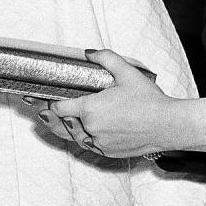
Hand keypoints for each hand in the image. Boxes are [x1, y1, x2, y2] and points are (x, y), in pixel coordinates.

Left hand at [41, 50, 173, 157]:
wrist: (169, 126)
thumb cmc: (150, 101)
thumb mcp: (128, 73)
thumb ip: (105, 58)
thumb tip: (88, 53)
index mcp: (90, 109)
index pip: (58, 107)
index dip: (46, 103)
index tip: (35, 99)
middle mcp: (90, 128)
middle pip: (61, 124)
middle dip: (48, 118)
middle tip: (38, 111)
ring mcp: (98, 143)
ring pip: (73, 137)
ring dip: (64, 129)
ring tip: (53, 121)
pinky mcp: (107, 153)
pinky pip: (88, 146)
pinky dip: (82, 138)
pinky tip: (79, 131)